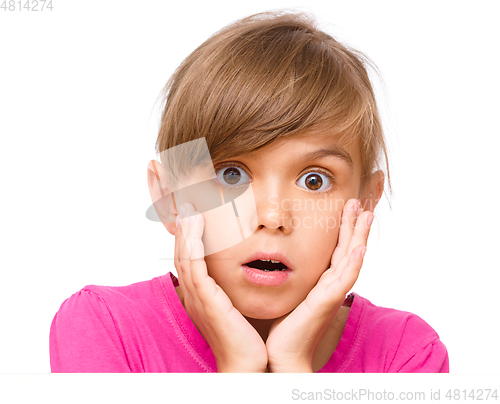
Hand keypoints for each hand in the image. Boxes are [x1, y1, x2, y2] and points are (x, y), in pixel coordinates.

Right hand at [175, 202, 267, 372]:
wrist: (247, 363)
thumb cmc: (245, 335)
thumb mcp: (236, 302)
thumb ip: (234, 283)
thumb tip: (247, 263)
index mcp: (200, 291)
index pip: (189, 254)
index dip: (188, 232)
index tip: (192, 210)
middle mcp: (194, 292)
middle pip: (181, 251)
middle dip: (182, 226)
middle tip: (185, 201)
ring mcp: (198, 297)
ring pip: (185, 256)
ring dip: (186, 230)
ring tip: (189, 207)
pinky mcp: (207, 303)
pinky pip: (195, 270)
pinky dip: (193, 247)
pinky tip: (195, 229)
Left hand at [265, 199, 372, 371]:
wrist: (283, 354)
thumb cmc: (284, 326)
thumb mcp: (289, 293)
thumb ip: (293, 277)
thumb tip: (280, 259)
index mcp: (322, 281)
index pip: (337, 249)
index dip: (344, 229)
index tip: (347, 208)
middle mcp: (331, 285)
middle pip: (348, 249)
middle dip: (355, 225)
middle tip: (360, 202)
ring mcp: (331, 294)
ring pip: (351, 259)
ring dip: (360, 236)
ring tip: (366, 214)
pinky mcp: (326, 303)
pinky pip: (344, 280)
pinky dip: (354, 264)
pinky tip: (360, 248)